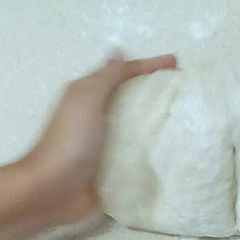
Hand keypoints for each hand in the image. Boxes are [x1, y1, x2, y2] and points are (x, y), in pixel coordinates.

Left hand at [22, 49, 175, 223]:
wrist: (52, 190)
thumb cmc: (69, 141)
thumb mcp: (86, 100)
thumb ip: (105, 77)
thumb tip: (118, 50)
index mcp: (91, 96)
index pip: (124, 74)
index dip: (149, 66)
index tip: (176, 63)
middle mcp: (100, 117)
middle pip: (133, 98)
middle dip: (158, 92)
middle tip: (187, 91)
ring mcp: (108, 144)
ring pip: (139, 126)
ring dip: (160, 121)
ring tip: (187, 119)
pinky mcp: (115, 168)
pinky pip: (140, 155)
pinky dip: (156, 150)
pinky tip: (175, 150)